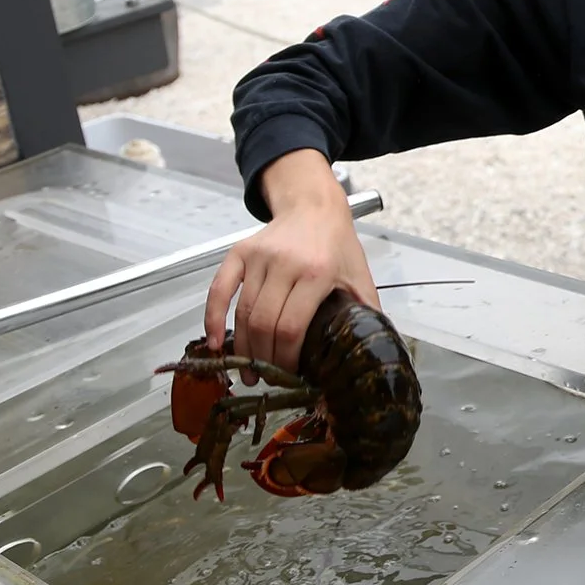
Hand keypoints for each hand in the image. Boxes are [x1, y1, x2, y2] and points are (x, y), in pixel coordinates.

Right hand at [203, 150, 378, 382]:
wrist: (314, 206)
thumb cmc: (337, 244)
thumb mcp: (358, 275)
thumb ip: (366, 310)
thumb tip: (371, 350)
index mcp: (317, 273)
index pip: (292, 327)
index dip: (285, 358)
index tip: (288, 376)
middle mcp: (285, 264)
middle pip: (264, 324)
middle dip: (263, 359)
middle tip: (265, 379)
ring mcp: (259, 257)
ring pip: (243, 312)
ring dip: (243, 347)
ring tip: (248, 371)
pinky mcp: (239, 253)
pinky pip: (219, 290)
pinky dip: (213, 318)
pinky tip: (215, 343)